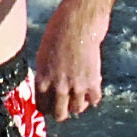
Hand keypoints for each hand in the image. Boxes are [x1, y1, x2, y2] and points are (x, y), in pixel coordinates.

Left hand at [32, 0, 109, 119]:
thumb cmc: (57, 32)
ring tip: (78, 98)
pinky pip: (94, 100)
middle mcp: (58, 86)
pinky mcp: (93, 81)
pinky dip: (93, 97)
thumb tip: (47, 86)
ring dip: (77, 106)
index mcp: (42, 79)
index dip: (46, 108)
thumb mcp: (42, 54)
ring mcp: (76, 86)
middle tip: (63, 109)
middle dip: (60, 113)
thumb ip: (45, 73)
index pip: (42, 106)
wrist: (78, 23)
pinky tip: (91, 90)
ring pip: (77, 109)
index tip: (49, 107)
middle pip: (59, 114)